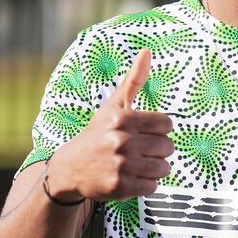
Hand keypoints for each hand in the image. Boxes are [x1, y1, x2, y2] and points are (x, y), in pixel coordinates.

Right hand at [46, 49, 173, 201]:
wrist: (69, 169)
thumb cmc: (97, 134)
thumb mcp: (113, 106)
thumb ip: (134, 80)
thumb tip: (148, 51)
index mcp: (122, 118)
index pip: (166, 124)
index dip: (158, 131)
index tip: (144, 134)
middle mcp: (121, 140)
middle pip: (168, 147)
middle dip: (157, 151)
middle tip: (139, 151)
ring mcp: (121, 164)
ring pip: (163, 168)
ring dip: (154, 169)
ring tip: (136, 165)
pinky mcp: (120, 186)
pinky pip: (153, 186)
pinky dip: (146, 184)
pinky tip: (130, 178)